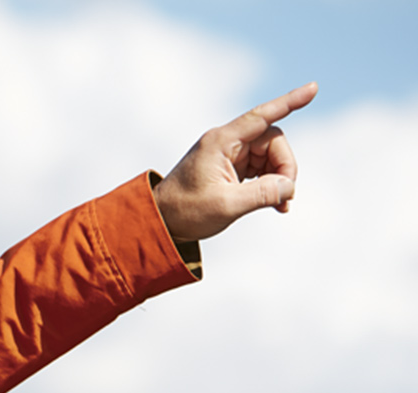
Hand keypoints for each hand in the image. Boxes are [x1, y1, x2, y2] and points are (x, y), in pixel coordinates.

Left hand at [154, 82, 317, 241]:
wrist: (160, 221)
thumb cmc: (185, 211)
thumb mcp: (226, 205)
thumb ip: (261, 194)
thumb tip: (289, 186)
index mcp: (220, 141)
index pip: (261, 116)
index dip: (290, 102)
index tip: (314, 88)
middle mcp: (225, 142)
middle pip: (272, 140)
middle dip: (284, 167)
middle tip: (285, 197)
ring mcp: (228, 153)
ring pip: (269, 154)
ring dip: (279, 178)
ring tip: (279, 205)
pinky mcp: (231, 166)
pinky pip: (261, 167)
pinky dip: (270, 183)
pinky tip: (275, 203)